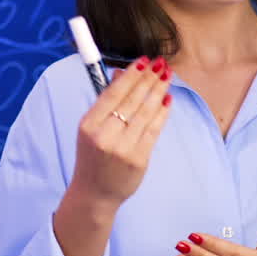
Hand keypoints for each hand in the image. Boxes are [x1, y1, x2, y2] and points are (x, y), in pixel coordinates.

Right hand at [69, 56, 172, 208]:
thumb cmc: (92, 157)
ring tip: (167, 76)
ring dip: (159, 91)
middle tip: (161, 64)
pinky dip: (162, 113)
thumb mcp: (91, 128)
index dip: (131, 75)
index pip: (113, 93)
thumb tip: (121, 73)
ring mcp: (123, 148)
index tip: (144, 61)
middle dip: (149, 79)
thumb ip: (106, 102)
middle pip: (132, 100)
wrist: (94, 194)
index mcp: (89, 125)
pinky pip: (154, 130)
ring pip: (146, 113)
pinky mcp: (139, 159)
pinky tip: (167, 99)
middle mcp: (105, 135)